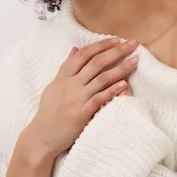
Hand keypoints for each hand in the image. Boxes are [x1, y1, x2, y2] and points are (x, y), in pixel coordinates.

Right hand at [21, 37, 138, 161]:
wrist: (42, 136)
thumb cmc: (48, 112)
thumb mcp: (54, 86)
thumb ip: (66, 68)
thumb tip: (75, 50)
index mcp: (63, 77)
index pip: (83, 55)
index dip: (101, 46)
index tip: (116, 40)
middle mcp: (70, 85)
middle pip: (96, 63)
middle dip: (116, 51)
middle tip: (132, 44)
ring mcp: (76, 99)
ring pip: (101, 79)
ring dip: (120, 69)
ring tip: (135, 61)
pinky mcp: (82, 113)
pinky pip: (100, 99)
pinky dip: (113, 91)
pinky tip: (125, 84)